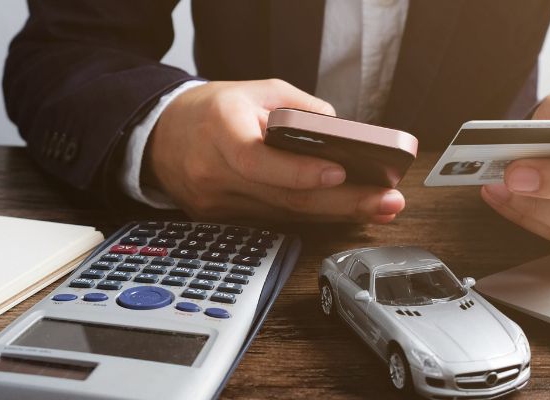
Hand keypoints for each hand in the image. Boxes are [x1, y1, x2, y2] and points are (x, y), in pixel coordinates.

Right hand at [144, 79, 404, 222]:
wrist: (162, 137)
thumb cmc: (214, 110)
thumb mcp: (257, 91)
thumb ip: (300, 109)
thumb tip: (345, 134)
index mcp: (219, 128)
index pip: (257, 159)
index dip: (299, 171)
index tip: (340, 171)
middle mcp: (214, 171)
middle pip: (284, 196)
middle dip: (343, 201)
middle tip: (387, 200)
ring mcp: (215, 203)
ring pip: (285, 215)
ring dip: (337, 213)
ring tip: (380, 206)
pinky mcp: (221, 221)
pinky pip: (275, 221)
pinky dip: (312, 216)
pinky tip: (345, 213)